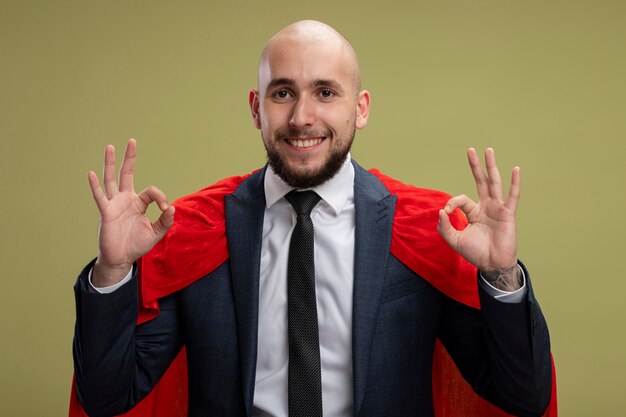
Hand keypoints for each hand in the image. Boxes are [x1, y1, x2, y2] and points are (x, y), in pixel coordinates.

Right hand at [88, 139, 174, 285]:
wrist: (121, 258)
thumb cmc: (136, 245)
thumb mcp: (155, 234)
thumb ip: (165, 222)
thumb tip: (171, 208)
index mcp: (138, 203)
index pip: (151, 191)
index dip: (160, 197)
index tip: (165, 208)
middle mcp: (125, 200)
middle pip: (127, 174)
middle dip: (130, 158)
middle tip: (132, 141)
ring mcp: (114, 205)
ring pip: (111, 180)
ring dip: (110, 163)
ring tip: (110, 147)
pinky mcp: (106, 213)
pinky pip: (100, 197)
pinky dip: (95, 186)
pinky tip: (91, 173)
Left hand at [437, 148, 518, 272]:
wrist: (491, 264)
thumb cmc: (475, 253)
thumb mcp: (454, 240)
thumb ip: (444, 227)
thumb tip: (441, 210)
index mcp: (473, 212)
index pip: (461, 199)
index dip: (452, 203)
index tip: (446, 213)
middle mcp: (486, 207)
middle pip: (480, 181)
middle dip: (475, 166)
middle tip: (471, 150)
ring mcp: (498, 209)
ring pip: (494, 183)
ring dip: (491, 166)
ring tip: (488, 150)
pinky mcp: (508, 214)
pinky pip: (512, 196)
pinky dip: (514, 183)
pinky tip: (515, 169)